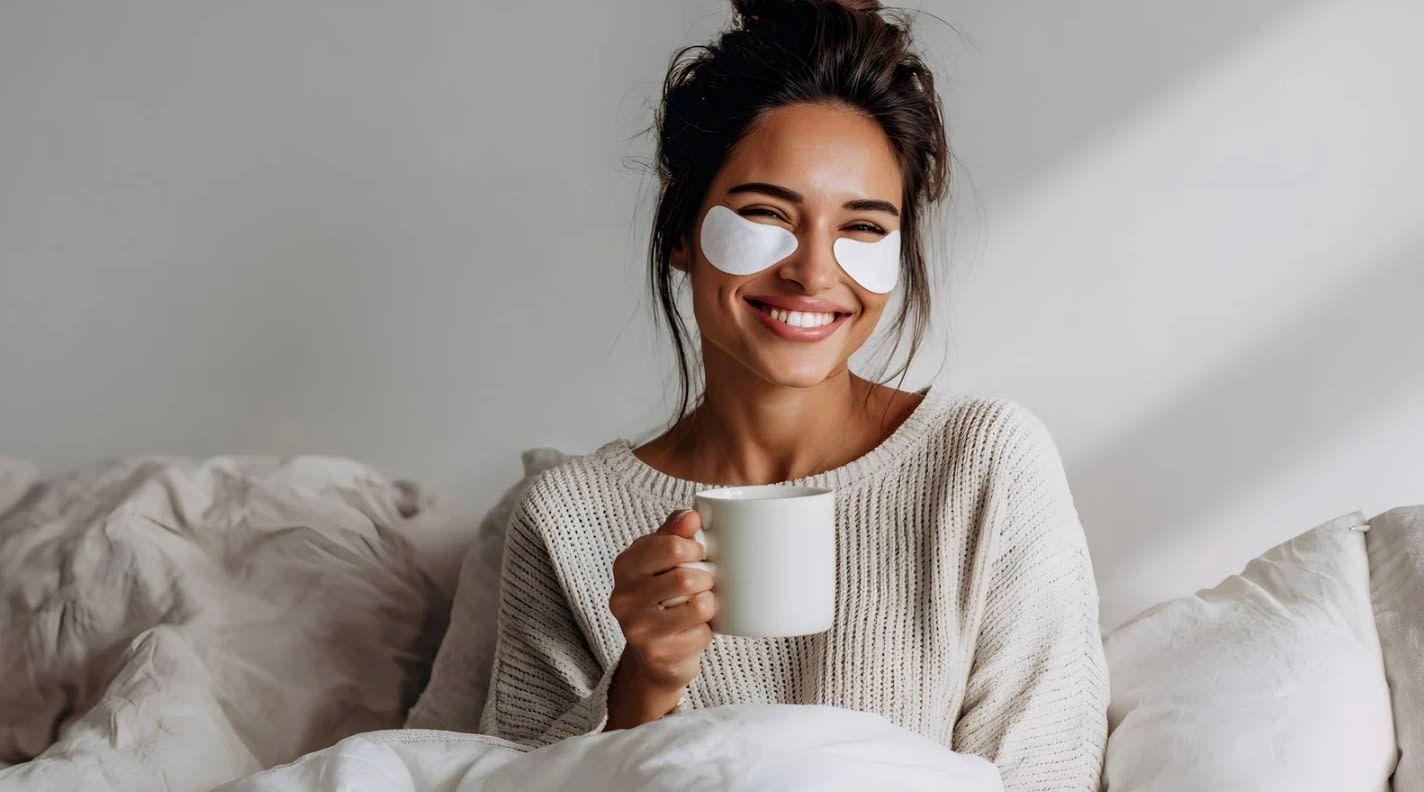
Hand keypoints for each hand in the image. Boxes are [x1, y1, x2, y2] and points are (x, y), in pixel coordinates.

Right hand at [605, 509, 716, 727]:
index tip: (699, 552)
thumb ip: (674, 532)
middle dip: (707, 577)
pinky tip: (695, 630)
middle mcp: (623, 598)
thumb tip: (692, 515)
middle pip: (686, 578)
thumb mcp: (661, 559)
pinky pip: (702, 635)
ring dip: (711, 603)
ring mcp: (638, 630)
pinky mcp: (657, 655)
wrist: (653, 654)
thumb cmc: (661, 595)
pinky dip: (707, 631)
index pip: (671, 546)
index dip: (696, 547)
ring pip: (699, 606)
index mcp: (624, 566)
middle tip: (706, 579)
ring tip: (704, 603)